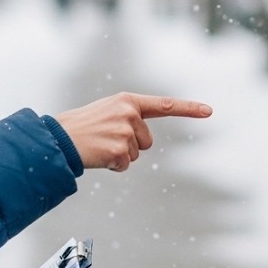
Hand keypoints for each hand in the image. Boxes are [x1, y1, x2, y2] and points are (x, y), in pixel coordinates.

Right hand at [54, 92, 211, 171]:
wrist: (58, 138)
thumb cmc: (81, 126)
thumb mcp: (107, 112)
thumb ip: (128, 117)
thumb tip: (142, 140)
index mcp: (127, 101)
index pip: (164, 105)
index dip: (189, 108)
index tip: (209, 111)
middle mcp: (129, 114)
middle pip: (147, 141)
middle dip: (130, 145)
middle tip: (105, 139)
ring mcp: (125, 132)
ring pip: (136, 154)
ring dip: (120, 155)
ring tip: (99, 146)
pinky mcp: (119, 150)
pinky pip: (125, 165)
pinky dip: (113, 166)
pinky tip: (98, 156)